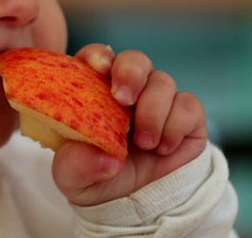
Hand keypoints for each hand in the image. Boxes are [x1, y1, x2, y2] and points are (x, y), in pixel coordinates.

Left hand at [51, 44, 207, 205]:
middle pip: (135, 60)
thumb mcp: (71, 178)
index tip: (99, 68)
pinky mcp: (186, 119)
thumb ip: (76, 165)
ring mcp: (157, 102)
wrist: (127, 205)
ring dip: (152, 111)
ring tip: (143, 143)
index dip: (97, 56)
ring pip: (162, 82)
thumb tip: (104, 158)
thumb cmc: (92, 178)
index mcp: (93, 92)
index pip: (95, 58)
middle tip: (123, 99)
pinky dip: (175, 126)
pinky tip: (162, 148)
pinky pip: (188, 105)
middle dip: (130, 71)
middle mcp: (127, 91)